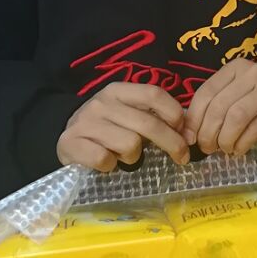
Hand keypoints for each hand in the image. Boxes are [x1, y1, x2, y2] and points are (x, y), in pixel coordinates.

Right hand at [57, 83, 189, 172]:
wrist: (68, 140)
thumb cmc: (106, 129)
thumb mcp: (128, 115)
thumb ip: (154, 118)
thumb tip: (188, 133)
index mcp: (118, 91)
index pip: (154, 94)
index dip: (175, 114)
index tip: (185, 133)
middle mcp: (101, 102)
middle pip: (148, 123)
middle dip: (172, 143)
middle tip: (182, 158)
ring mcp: (85, 122)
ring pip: (130, 144)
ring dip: (133, 157)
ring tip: (125, 157)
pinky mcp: (71, 144)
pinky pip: (106, 160)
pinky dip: (111, 167)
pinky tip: (107, 163)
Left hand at [185, 58, 256, 157]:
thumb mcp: (233, 101)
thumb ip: (211, 111)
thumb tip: (187, 135)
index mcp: (236, 68)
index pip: (206, 92)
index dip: (194, 118)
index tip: (190, 138)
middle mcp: (254, 72)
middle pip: (220, 106)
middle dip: (208, 132)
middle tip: (208, 148)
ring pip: (237, 117)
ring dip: (225, 139)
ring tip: (225, 149)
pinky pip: (255, 129)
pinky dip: (242, 144)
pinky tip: (239, 149)